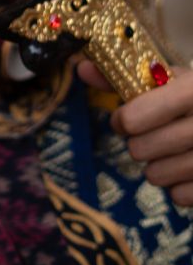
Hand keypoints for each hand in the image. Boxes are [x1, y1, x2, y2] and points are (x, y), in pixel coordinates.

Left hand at [79, 61, 192, 205]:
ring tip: (174, 151)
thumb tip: (82, 69)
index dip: (122, 120)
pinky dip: (178, 185)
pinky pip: (178, 196)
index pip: (133, 119)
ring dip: (158, 165)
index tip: (126, 118)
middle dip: (140, 142)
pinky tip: (190, 169)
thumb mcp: (170, 81)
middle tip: (154, 134)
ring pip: (155, 175)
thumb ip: (126, 77)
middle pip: (138, 150)